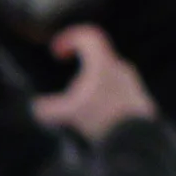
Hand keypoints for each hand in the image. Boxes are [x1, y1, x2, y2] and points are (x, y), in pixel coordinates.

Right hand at [31, 24, 156, 140]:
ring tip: (80, 107)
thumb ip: (48, 109)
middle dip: (79, 65)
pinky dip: (103, 96)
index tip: (56, 54)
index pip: (87, 35)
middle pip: (98, 55)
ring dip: (91, 84)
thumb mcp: (67, 114)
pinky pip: (117, 89)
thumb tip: (36, 107)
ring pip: (107, 74)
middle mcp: (120, 67)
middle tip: (67, 84)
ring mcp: (132, 83)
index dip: (69, 38)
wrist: (136, 140)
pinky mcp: (139, 99)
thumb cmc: (101, 119)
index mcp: (103, 63)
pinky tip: (96, 118)